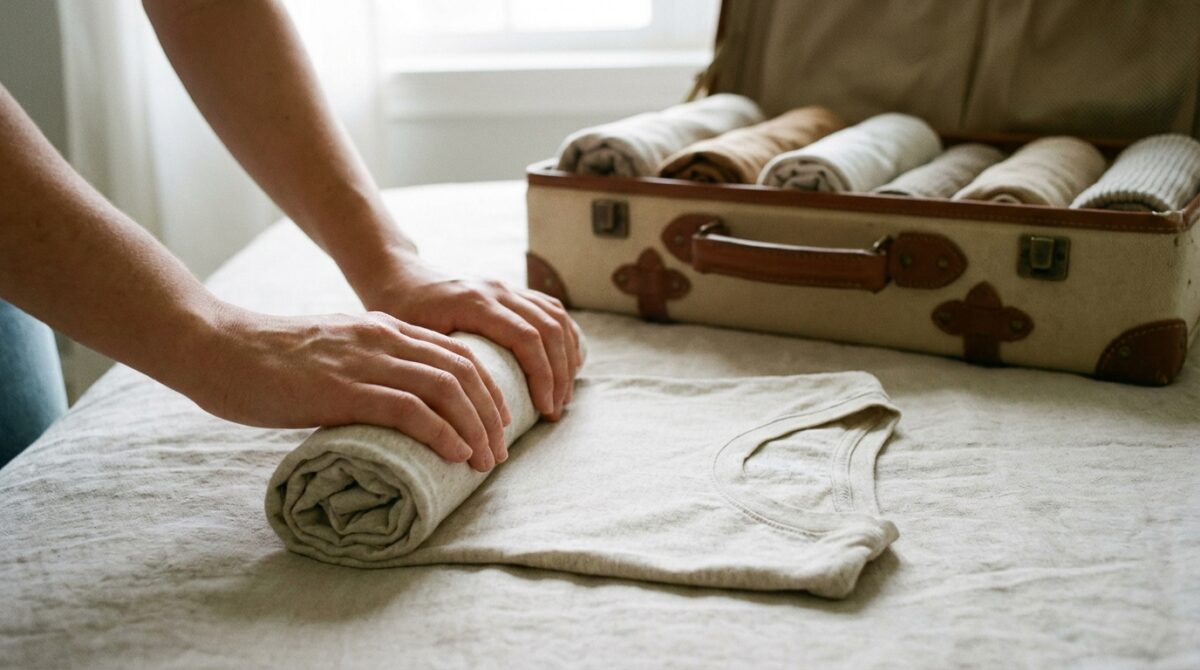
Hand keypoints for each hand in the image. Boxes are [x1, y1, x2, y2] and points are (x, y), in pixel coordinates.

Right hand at [188, 306, 511, 471]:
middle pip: (463, 371)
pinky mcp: (344, 390)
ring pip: (447, 389)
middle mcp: (383, 339)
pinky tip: (456, 454)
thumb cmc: (267, 359)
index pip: (457, 353)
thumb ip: (365, 367)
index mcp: (383, 329)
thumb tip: (390, 406)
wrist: (218, 347)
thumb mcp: (332, 352)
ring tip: (485, 460)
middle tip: (499, 449)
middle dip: (491, 412)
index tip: (497, 420)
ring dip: (475, 428)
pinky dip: (442, 433)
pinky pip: (410, 409)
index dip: (486, 388)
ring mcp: (365, 362)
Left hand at [358, 258, 582, 420]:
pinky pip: (550, 309)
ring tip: (563, 394)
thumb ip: (437, 366)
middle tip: (555, 411)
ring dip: (566, 357)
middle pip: (549, 329)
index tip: (544, 410)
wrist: (396, 276)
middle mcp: (496, 290)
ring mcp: (505, 287)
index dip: (542, 376)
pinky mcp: (509, 291)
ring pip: (555, 317)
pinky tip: (567, 362)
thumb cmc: (398, 310)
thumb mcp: (411, 338)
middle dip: (559, 374)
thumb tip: (459, 416)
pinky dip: (565, 336)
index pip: (526, 338)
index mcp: (475, 302)